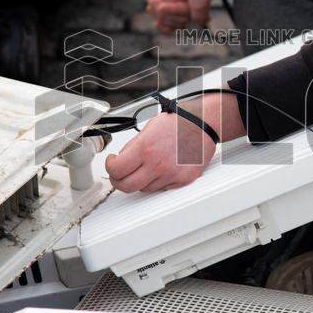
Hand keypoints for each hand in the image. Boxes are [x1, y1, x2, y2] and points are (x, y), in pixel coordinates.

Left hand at [105, 92, 245, 191]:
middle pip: (126, 187)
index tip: (112, 163)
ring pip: (143, 189)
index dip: (110, 168)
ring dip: (139, 181)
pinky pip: (161, 189)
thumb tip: (122, 160)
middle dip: (119, 181)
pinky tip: (159, 170)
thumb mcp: (148, 129)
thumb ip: (133, 147)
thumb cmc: (178, 123)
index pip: (117, 170)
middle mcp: (157, 165)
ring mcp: (170, 175)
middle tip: (120, 173)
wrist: (202, 124)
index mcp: (145, 149)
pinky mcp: (181, 181)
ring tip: (144, 167)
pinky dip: (156, 182)